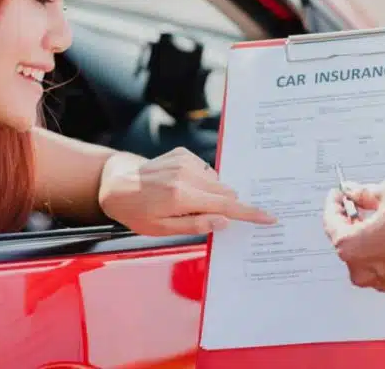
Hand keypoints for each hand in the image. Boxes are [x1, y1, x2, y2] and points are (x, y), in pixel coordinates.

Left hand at [98, 147, 275, 235]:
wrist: (116, 183)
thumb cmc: (136, 212)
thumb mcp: (161, 230)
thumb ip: (195, 226)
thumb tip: (223, 222)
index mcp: (182, 196)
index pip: (225, 205)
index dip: (249, 213)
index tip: (268, 217)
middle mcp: (186, 175)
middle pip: (225, 192)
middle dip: (224, 205)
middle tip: (204, 215)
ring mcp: (185, 161)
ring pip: (216, 181)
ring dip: (211, 194)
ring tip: (186, 201)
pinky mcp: (183, 154)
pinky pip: (205, 171)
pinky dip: (201, 181)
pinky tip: (182, 187)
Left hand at [323, 180, 384, 291]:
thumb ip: (364, 194)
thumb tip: (354, 191)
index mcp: (349, 247)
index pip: (331, 222)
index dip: (334, 204)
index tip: (337, 195)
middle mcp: (361, 269)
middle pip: (346, 240)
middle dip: (350, 220)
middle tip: (355, 202)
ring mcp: (380, 279)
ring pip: (365, 255)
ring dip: (367, 236)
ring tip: (377, 216)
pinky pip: (382, 264)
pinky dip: (383, 250)